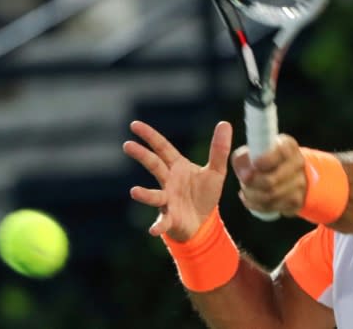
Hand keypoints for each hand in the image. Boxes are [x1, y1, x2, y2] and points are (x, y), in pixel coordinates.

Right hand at [123, 120, 231, 241]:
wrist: (203, 223)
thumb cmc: (204, 194)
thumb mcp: (216, 171)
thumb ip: (219, 149)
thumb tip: (225, 123)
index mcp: (177, 166)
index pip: (162, 147)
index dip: (150, 136)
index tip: (134, 125)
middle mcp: (168, 181)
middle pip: (154, 165)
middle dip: (142, 155)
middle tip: (127, 145)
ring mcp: (167, 200)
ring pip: (154, 195)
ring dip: (144, 194)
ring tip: (134, 191)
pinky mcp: (170, 219)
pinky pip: (163, 222)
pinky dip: (158, 226)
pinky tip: (153, 230)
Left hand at [231, 134, 306, 216]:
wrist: (289, 172)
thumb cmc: (265, 158)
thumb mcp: (254, 150)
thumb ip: (244, 157)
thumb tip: (244, 172)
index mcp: (288, 146)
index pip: (281, 153)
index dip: (266, 160)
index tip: (254, 165)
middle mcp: (298, 163)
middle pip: (272, 180)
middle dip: (252, 183)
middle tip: (243, 181)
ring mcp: (300, 183)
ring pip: (271, 196)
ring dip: (252, 195)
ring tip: (245, 190)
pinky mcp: (297, 201)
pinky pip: (272, 207)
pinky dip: (256, 205)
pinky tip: (250, 199)